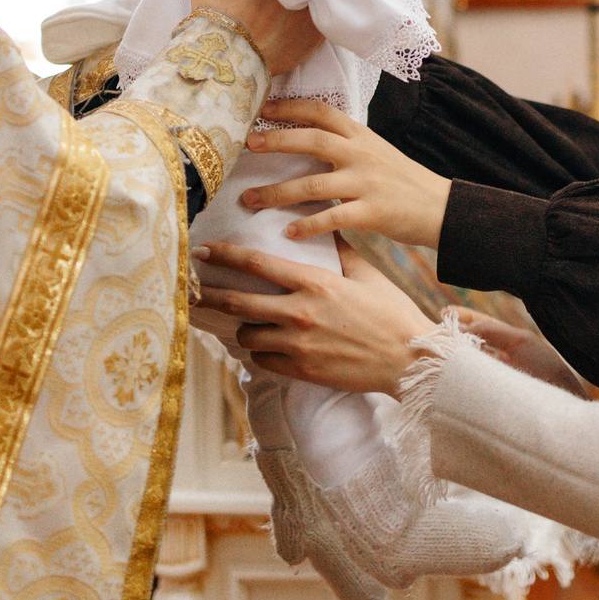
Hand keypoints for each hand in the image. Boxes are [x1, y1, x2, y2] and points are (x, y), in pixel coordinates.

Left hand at [193, 239, 432, 396]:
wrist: (409, 359)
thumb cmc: (392, 313)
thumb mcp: (368, 274)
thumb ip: (340, 251)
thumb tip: (324, 229)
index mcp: (314, 283)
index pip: (257, 264)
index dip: (225, 256)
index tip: (203, 251)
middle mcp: (299, 313)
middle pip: (237, 303)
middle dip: (208, 296)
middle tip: (189, 292)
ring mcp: (298, 346)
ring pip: (246, 335)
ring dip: (242, 328)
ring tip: (244, 323)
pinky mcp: (301, 371)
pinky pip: (262, 360)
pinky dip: (260, 352)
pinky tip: (266, 346)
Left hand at [237, 97, 450, 247]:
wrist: (442, 208)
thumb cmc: (403, 181)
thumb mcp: (376, 152)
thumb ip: (345, 144)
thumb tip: (307, 138)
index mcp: (361, 136)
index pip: (322, 111)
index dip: (291, 106)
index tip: (263, 109)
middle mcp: (361, 154)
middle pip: (312, 140)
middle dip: (276, 141)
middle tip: (247, 145)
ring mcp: (366, 183)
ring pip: (313, 183)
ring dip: (277, 192)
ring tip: (250, 200)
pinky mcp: (372, 212)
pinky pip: (333, 218)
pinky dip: (308, 225)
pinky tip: (288, 233)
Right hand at [448, 307, 589, 398]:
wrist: (559, 394)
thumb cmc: (544, 364)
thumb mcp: (520, 340)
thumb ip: (492, 330)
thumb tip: (465, 327)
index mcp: (504, 337)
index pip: (478, 322)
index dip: (460, 317)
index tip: (444, 313)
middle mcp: (495, 353)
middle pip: (468, 340)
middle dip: (452, 336)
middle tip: (437, 334)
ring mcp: (491, 371)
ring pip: (467, 358)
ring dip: (456, 354)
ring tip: (442, 350)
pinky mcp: (488, 387)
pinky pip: (471, 377)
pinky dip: (462, 371)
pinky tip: (454, 369)